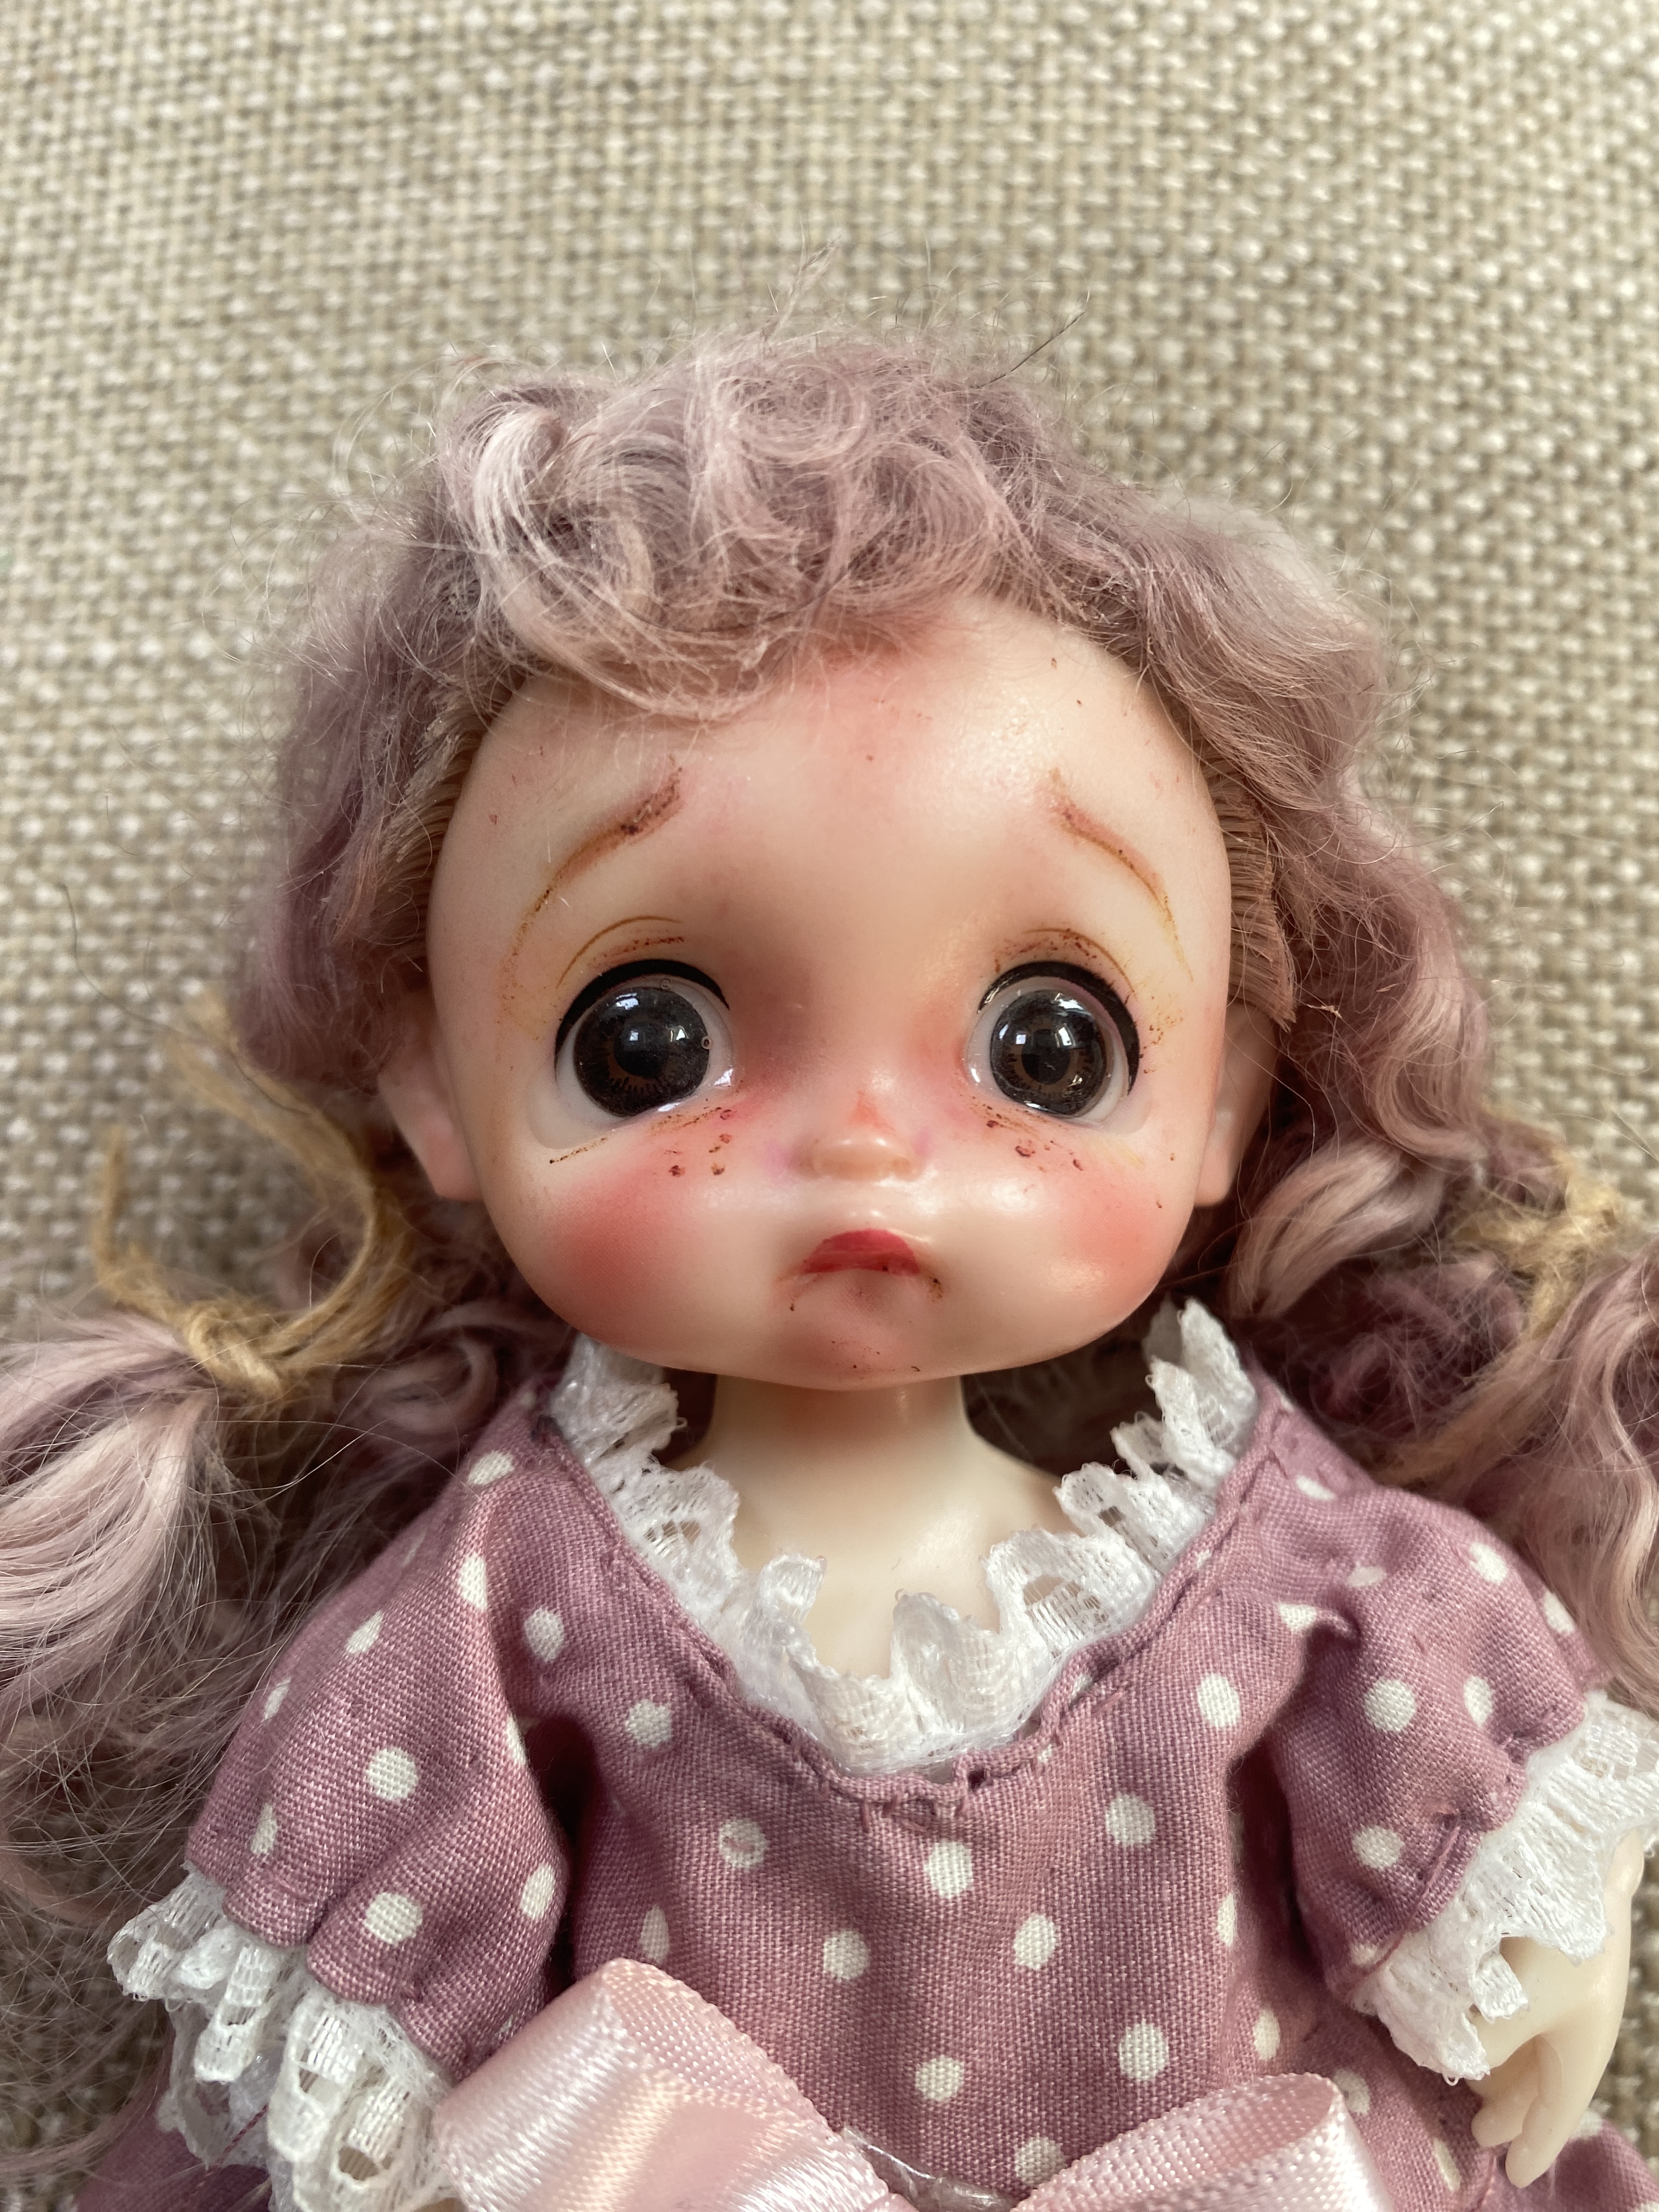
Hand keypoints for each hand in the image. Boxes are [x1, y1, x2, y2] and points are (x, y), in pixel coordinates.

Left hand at [1470, 1829, 1644, 2186]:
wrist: (1582, 1844)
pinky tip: (1475, 2015)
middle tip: (1480, 2128)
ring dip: (1506, 2063)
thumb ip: (1481, 2038)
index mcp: (1582, 2040)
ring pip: (1537, 2038)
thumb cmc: (1553, 1931)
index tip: (1516, 2173)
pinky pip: (1527, 2003)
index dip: (1535, 2141)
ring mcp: (1568, 1976)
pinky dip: (1504, 2021)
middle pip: (1547, 2074)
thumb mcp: (1515, 2000)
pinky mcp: (1548, 1940)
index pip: (1558, 2108)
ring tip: (1471, 2078)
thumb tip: (1453, 2057)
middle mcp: (1582, 2014)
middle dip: (1514, 2104)